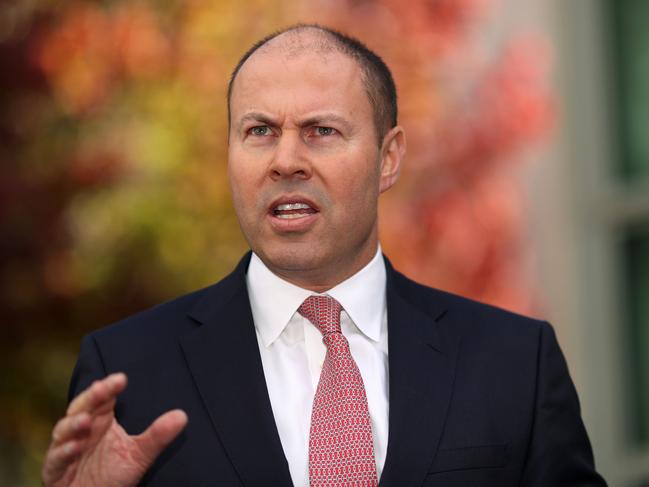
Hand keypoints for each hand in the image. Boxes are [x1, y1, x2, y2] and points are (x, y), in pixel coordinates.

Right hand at [42, 373, 187, 486]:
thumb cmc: (113, 475)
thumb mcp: (139, 455)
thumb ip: (158, 436)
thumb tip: (183, 416)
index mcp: (100, 421)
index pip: (103, 398)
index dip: (109, 387)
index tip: (121, 379)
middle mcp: (81, 430)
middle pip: (82, 407)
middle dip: (91, 398)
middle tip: (102, 389)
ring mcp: (65, 449)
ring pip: (63, 430)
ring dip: (74, 424)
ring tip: (86, 420)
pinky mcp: (54, 471)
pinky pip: (55, 459)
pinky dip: (64, 452)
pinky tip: (75, 447)